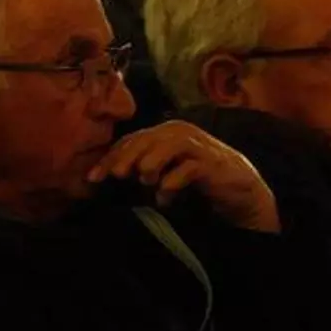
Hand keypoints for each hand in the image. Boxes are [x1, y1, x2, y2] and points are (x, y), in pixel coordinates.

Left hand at [87, 121, 279, 232]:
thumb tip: (110, 174)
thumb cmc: (197, 177)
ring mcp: (196, 145)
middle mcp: (178, 132)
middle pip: (144, 140)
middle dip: (125, 159)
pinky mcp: (211, 163)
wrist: (238, 189)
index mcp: (163, 132)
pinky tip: (166, 198)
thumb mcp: (164, 171)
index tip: (92, 178)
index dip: (110, 158)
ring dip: (151, 166)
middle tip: (115, 176)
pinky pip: (187, 169)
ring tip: (147, 182)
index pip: (130, 141)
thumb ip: (142, 167)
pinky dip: (172, 184)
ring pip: (165, 147)